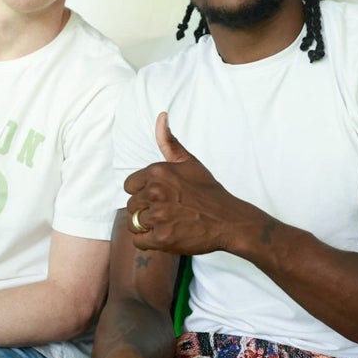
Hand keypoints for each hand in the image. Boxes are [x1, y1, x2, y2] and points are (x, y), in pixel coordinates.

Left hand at [124, 113, 259, 254]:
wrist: (229, 220)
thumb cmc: (208, 191)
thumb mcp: (189, 162)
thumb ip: (169, 142)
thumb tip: (160, 115)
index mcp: (157, 172)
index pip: (129, 186)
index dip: (143, 193)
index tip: (160, 197)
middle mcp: (155, 192)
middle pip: (131, 206)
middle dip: (146, 211)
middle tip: (169, 212)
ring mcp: (158, 216)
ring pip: (134, 224)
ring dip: (147, 227)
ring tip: (168, 224)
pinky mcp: (162, 238)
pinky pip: (139, 242)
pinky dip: (149, 242)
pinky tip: (166, 236)